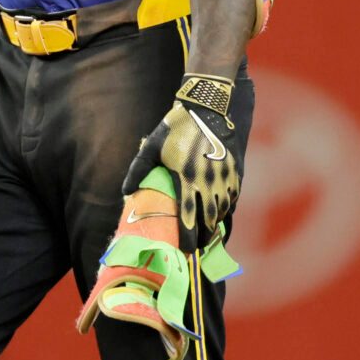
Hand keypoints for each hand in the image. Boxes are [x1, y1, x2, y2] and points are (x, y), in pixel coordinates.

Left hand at [122, 76, 240, 251]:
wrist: (207, 108)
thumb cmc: (175, 127)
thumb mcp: (152, 147)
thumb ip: (138, 170)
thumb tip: (125, 192)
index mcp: (185, 178)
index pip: (187, 217)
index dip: (187, 237)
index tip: (185, 251)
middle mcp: (207, 181)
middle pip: (208, 219)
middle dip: (203, 236)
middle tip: (197, 247)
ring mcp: (223, 177)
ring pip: (222, 209)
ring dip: (215, 223)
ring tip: (208, 233)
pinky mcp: (234, 170)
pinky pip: (232, 196)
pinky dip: (227, 207)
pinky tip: (222, 212)